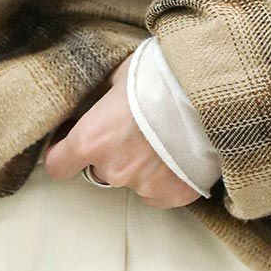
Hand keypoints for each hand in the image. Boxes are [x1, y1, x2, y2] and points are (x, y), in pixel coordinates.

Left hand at [42, 54, 212, 207]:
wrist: (212, 89)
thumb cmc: (161, 74)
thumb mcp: (117, 76)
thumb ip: (98, 100)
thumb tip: (85, 106)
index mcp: (92, 140)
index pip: (58, 165)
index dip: (61, 154)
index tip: (67, 147)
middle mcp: (114, 169)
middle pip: (99, 170)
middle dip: (110, 153)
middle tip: (132, 128)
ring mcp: (145, 186)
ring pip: (132, 179)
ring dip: (139, 164)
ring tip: (162, 136)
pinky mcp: (175, 195)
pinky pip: (159, 192)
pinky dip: (165, 177)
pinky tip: (178, 152)